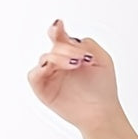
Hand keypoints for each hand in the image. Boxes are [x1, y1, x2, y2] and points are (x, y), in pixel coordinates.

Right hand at [26, 18, 123, 134]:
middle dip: (67, 48)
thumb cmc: (103, 89)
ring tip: (75, 64)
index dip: (56, 29)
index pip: (59, 37)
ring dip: (58, 58)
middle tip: (81, 58)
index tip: (59, 26)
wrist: (102, 112)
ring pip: (44, 58)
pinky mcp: (43, 89)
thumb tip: (69, 38)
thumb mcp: (103, 59)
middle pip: (54, 46)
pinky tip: (52, 69)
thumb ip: (88, 44)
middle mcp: (59, 63)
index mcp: (71, 54)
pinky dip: (40, 70)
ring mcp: (50, 76)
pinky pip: (33, 75)